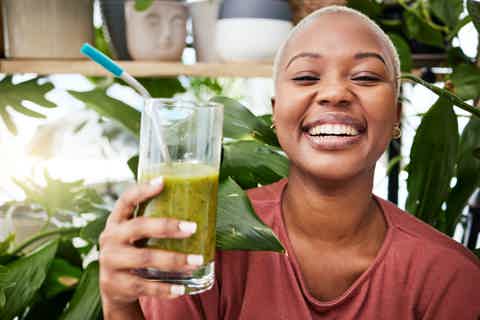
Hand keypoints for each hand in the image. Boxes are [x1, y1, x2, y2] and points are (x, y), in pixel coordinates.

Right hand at [99, 177, 201, 313]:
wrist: (114, 288)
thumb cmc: (135, 252)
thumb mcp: (137, 236)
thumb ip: (155, 223)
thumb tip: (200, 210)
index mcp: (116, 221)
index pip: (126, 200)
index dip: (143, 190)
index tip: (163, 182)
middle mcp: (110, 238)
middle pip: (138, 227)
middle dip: (167, 227)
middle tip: (193, 228)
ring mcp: (111, 262)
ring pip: (145, 258)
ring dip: (174, 260)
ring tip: (197, 261)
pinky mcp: (116, 284)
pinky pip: (144, 286)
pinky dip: (164, 288)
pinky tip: (181, 288)